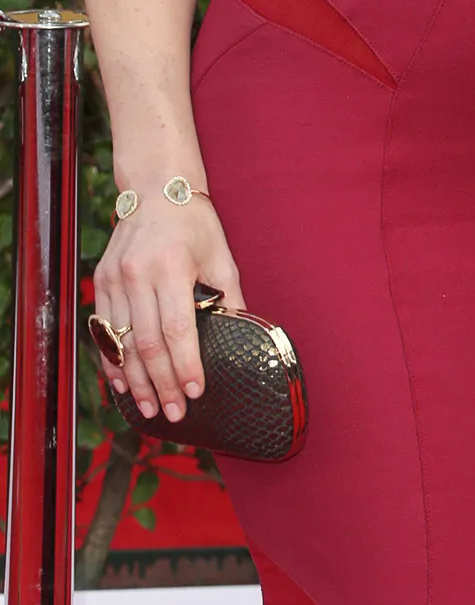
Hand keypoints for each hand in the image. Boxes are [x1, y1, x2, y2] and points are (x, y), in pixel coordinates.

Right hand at [93, 189, 244, 423]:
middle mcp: (137, 274)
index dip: (185, 365)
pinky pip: (104, 331)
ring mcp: (114, 279)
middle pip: (146, 343)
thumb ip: (230, 297)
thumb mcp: (221, 256)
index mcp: (171, 267)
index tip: (195, 392)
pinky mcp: (101, 281)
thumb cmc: (195, 224)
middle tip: (174, 413)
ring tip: (149, 409)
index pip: (177, 328)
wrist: (156, 191)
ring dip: (135, 381)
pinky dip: (113, 361)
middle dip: (161, 384)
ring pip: (121, 343)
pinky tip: (124, 385)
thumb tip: (243, 336)